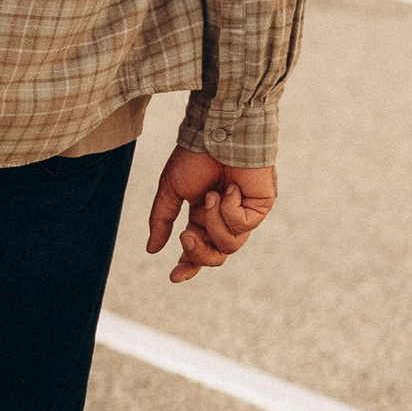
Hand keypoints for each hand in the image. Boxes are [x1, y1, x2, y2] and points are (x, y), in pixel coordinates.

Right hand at [145, 150, 275, 285]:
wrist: (218, 133)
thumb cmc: (195, 156)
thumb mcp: (171, 191)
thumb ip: (161, 221)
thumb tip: (152, 250)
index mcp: (203, 216)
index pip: (197, 249)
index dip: (188, 265)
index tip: (173, 277)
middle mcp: (224, 219)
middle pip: (216, 256)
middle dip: (198, 252)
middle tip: (186, 235)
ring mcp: (244, 214)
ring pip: (229, 245)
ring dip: (213, 222)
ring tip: (210, 196)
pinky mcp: (260, 208)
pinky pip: (242, 226)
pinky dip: (229, 209)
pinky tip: (229, 188)